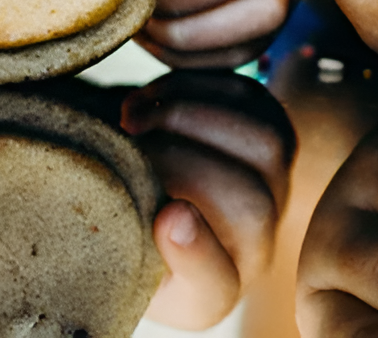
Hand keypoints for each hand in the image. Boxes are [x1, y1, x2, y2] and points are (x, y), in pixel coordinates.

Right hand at [122, 71, 295, 329]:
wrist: (131, 179)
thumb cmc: (113, 218)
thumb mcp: (106, 245)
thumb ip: (121, 239)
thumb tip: (167, 216)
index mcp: (207, 290)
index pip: (218, 283)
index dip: (197, 253)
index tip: (164, 217)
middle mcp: (252, 241)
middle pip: (250, 202)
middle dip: (181, 159)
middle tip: (123, 138)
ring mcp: (271, 181)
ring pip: (264, 142)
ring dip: (189, 115)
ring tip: (132, 114)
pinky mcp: (267, 125)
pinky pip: (248, 98)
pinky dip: (194, 87)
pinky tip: (153, 96)